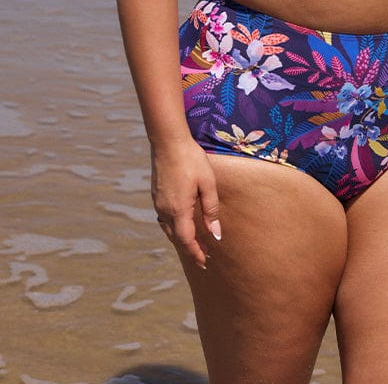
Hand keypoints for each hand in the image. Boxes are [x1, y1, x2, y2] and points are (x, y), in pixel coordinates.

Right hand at [150, 138, 220, 267]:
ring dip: (181, 238)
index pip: (186, 240)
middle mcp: (165, 210)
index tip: (205, 263)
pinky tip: (182, 223)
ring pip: (168, 229)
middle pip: (176, 237)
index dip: (196, 253)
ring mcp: (157, 202)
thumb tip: (215, 234)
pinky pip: (164, 218)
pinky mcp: (155, 195)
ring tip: (194, 242)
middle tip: (204, 256)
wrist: (168, 141)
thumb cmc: (191, 159)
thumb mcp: (207, 183)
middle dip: (190, 248)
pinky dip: (174, 226)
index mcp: (178, 209)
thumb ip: (211, 210)